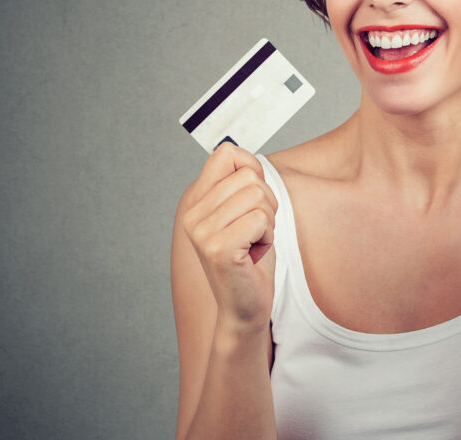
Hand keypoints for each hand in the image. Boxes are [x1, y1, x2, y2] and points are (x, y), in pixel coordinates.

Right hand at [178, 141, 277, 329]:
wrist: (245, 307)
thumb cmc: (250, 259)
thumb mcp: (245, 213)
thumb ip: (242, 184)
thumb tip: (244, 155)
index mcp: (196, 202)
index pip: (226, 153)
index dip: (252, 167)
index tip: (255, 196)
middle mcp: (192, 214)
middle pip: (250, 175)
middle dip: (267, 202)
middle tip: (256, 231)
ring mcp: (202, 232)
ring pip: (258, 196)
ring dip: (268, 221)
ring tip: (254, 242)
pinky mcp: (218, 249)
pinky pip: (260, 219)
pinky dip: (268, 237)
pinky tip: (254, 254)